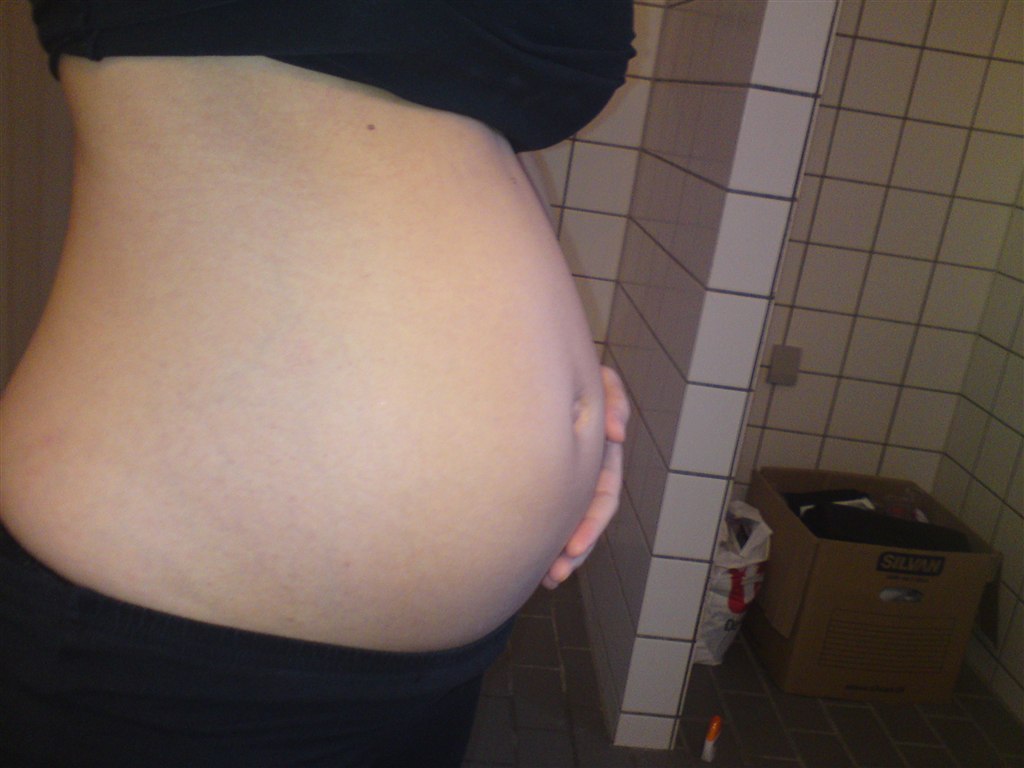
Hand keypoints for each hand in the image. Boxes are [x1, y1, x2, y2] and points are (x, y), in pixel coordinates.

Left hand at [542, 365, 629, 589]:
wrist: (533, 363)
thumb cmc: (567, 369)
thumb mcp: (598, 379)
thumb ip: (614, 397)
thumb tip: (618, 434)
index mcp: (601, 451)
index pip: (604, 493)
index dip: (591, 522)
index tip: (573, 547)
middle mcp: (587, 467)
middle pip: (585, 518)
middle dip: (575, 548)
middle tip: (556, 573)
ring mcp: (568, 473)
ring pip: (566, 520)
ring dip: (562, 551)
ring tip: (548, 578)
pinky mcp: (546, 476)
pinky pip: (548, 511)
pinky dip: (543, 535)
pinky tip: (534, 562)